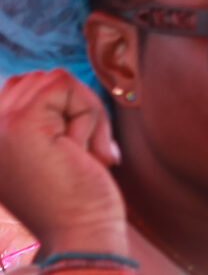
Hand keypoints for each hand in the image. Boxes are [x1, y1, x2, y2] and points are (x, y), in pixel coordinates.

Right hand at [0, 70, 126, 256]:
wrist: (81, 232)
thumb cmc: (79, 193)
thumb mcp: (54, 146)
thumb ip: (44, 116)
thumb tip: (54, 77)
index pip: (24, 85)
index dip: (62, 109)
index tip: (68, 154)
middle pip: (43, 78)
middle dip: (77, 107)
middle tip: (79, 154)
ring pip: (56, 78)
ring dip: (84, 112)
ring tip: (77, 153)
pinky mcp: (19, 123)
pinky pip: (66, 84)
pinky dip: (87, 114)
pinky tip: (78, 152)